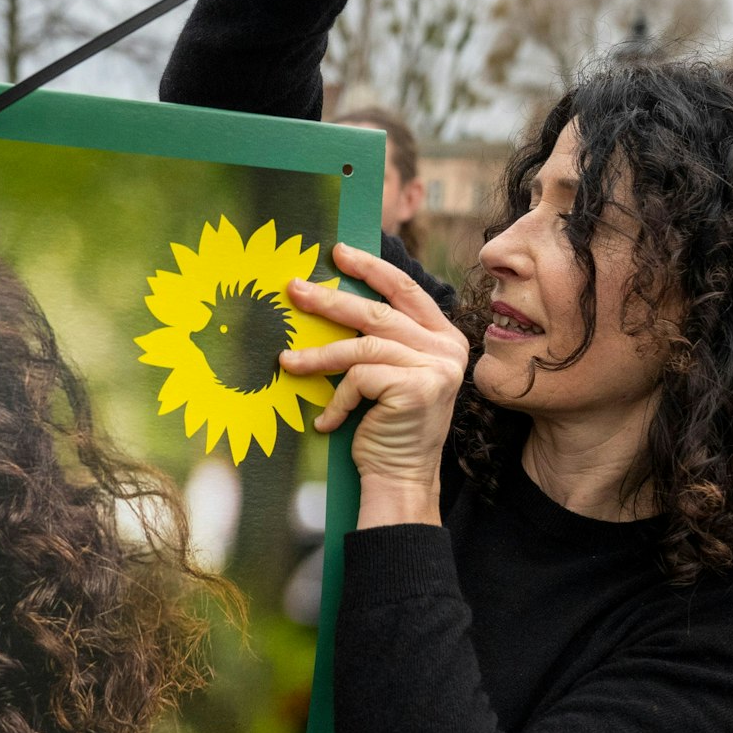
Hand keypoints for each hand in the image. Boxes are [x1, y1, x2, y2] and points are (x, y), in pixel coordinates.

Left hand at [280, 242, 468, 525]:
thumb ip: (378, 339)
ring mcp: (436, 367)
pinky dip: (335, 399)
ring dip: (316, 356)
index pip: (405, 290)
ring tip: (285, 360)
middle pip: (377, 313)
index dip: (370, 269)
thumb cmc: (386, 426)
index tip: (338, 254)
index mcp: (444, 337)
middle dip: (329, 301)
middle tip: (293, 289)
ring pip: (360, 346)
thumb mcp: (388, 374)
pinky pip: (358, 378)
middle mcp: (447, 348)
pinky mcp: (417, 387)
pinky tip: (327, 421)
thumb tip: (331, 297)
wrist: (400, 478)